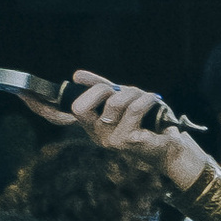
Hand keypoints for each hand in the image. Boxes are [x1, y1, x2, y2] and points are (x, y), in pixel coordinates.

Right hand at [67, 73, 197, 183]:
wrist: (171, 145)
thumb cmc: (147, 121)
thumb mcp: (122, 100)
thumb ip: (100, 87)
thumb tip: (76, 75)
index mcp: (91, 124)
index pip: (65, 113)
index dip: (56, 101)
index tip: (50, 91)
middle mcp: (96, 135)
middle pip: (80, 107)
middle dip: (102, 89)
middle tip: (120, 90)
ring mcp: (110, 140)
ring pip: (114, 102)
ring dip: (133, 93)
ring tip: (146, 97)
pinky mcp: (127, 141)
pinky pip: (134, 108)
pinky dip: (146, 98)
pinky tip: (154, 100)